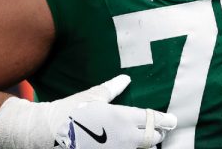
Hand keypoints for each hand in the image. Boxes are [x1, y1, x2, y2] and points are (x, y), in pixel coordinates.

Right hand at [53, 76, 175, 147]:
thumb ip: (113, 88)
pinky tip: (130, 146)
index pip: (152, 120)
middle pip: (153, 139)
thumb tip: (125, 79)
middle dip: (158, 134)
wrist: (49, 132)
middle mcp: (124, 137)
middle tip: (160, 131)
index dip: (165, 120)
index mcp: (122, 117)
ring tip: (146, 141)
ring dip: (147, 146)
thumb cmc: (71, 110)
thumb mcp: (93, 96)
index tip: (172, 120)